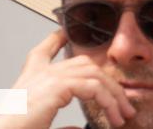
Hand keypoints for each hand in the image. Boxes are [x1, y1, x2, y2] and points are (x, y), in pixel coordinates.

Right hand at [0, 31, 134, 128]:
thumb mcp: (40, 123)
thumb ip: (60, 123)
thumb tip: (76, 126)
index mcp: (30, 78)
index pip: (44, 49)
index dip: (56, 38)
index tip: (64, 32)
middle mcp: (39, 72)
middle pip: (84, 64)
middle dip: (107, 82)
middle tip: (122, 104)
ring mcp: (48, 76)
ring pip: (94, 75)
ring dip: (113, 96)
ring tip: (122, 116)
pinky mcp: (57, 85)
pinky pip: (94, 88)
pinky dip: (108, 102)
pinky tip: (113, 115)